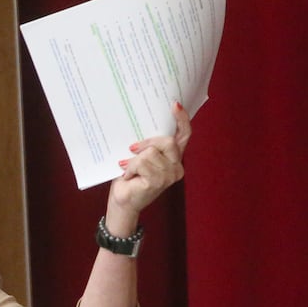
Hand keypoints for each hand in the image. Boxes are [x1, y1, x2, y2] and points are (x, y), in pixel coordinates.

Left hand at [107, 101, 191, 226]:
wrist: (122, 202)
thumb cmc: (130, 177)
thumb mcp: (140, 155)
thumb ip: (148, 143)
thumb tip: (142, 123)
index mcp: (174, 156)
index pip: (184, 134)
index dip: (182, 119)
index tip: (174, 105)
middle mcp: (176, 166)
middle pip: (167, 141)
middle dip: (147, 142)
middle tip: (132, 148)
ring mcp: (169, 175)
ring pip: (151, 153)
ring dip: (134, 159)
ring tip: (128, 168)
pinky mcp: (158, 182)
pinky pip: (142, 163)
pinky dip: (130, 167)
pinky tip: (127, 175)